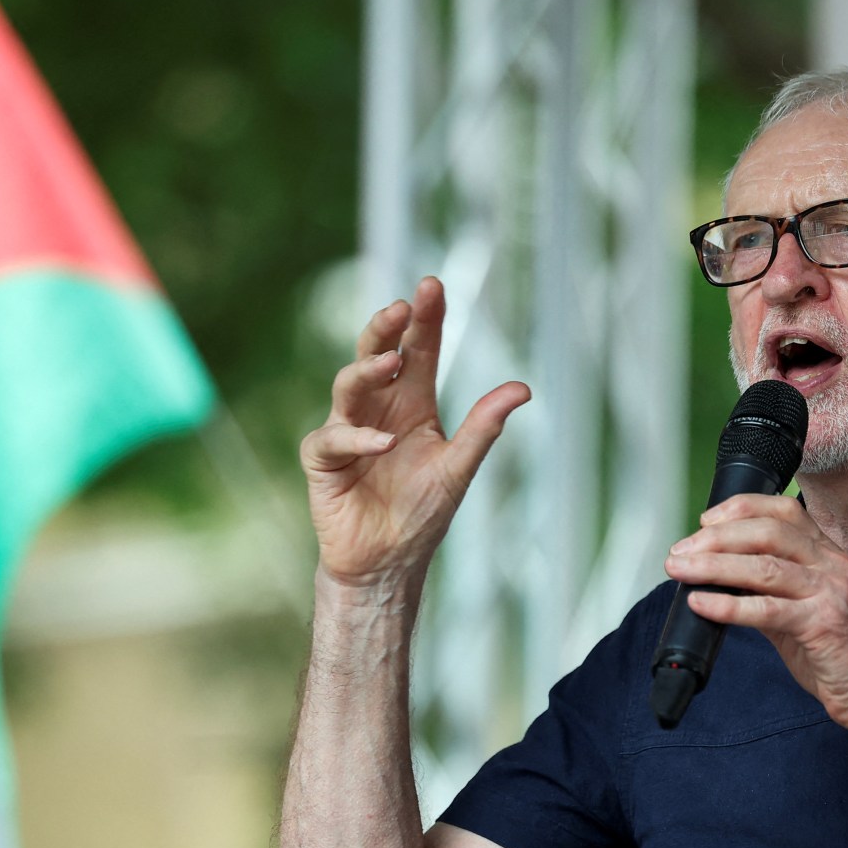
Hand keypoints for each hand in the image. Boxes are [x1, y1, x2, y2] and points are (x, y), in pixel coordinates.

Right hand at [301, 277, 529, 588]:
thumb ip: (484, 427)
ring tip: (392, 363)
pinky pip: (333, 437)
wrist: (387, 562)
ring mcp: (348, 430)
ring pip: (348, 384)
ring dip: (368, 370)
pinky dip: (358, 437)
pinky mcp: (324, 459)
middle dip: (387, 327)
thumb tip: (523, 387)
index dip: (425, 320)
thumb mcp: (458, 467)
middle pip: (377, 353)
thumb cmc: (422, 514)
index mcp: (412, 404)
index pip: (419, 351)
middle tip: (402, 306)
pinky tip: (383, 443)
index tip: (432, 285)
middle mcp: (378, 408)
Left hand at [665, 495, 847, 755]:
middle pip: (767, 532)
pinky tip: (703, 604)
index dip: (740, 509)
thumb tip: (724, 584)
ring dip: (714, 566)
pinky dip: (729, 605)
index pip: (784, 511)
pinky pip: (768, 609)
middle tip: (681, 552)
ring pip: (764, 566)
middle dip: (716, 538)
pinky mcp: (824, 625)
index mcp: (830, 556)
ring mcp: (831, 593)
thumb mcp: (805, 614)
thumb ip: (770, 594)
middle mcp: (833, 565)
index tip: (705, 522)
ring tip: (680, 570)